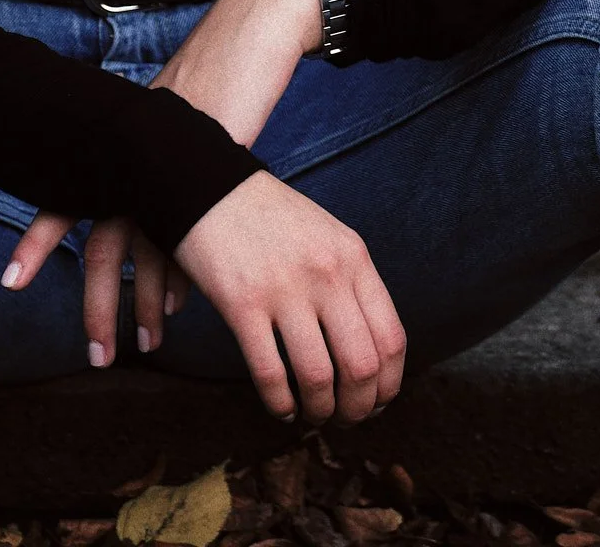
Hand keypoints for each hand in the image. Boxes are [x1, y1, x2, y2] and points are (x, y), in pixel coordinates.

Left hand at [0, 0, 368, 386]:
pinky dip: (180, 282)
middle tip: (95, 354)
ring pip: (146, 260)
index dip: (35, 241)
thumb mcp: (160, 124)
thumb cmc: (202, 87)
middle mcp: (132, 168)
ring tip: (144, 342)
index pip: (65, 201)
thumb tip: (130, 214)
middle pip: (101, 250)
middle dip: (94, 306)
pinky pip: (188, 247)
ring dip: (142, 307)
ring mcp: (171, 180)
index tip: (10, 281)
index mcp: (113, 151)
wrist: (244, 48)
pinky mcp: (208, 187)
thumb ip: (139, 166)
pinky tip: (178, 307)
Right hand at [173, 166, 406, 425]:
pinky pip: (270, 374)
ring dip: (319, 411)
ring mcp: (284, 288)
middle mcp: (325, 273)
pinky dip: (280, 404)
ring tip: (312, 415)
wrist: (207, 182)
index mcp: (353, 256)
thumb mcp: (326, 235)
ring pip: (318, 378)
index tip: (376, 401)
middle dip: (357, 408)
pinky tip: (280, 408)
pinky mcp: (242, 303)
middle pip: (362, 367)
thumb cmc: (270, 217)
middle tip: (345, 418)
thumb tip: (372, 355)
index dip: (389, 385)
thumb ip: (351, 284)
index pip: (391, 338)